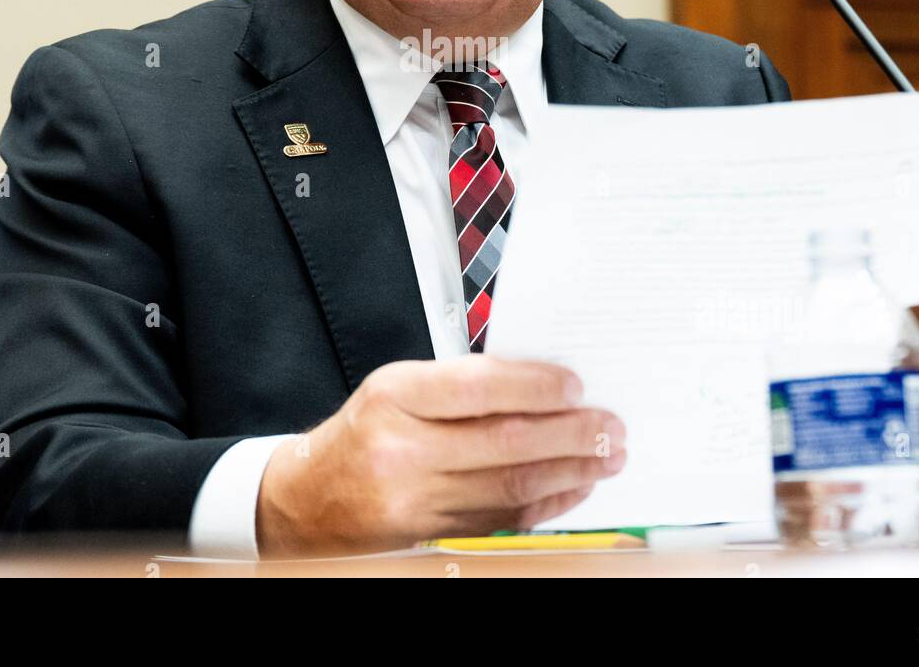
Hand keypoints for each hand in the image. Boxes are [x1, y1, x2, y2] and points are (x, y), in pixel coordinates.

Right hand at [255, 356, 625, 557]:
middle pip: (504, 441)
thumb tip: (542, 386)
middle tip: (610, 426)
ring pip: (511, 485)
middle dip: (569, 433)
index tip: (576, 386)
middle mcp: (403, 449)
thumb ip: (461, 384)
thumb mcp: (397, 387)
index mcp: (394, 397)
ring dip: (570, 471)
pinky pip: (503, 519)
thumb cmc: (363, 431)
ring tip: (606, 457)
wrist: (309, 499)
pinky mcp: (432, 534)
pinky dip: (546, 501)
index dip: (534, 386)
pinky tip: (574, 486)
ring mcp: (417, 499)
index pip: (477, 388)